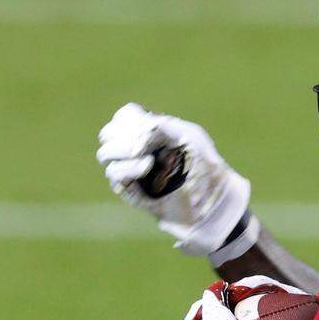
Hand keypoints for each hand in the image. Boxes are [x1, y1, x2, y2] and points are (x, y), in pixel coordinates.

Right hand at [96, 102, 251, 255]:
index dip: (130, 118)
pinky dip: (129, 166)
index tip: (148, 124)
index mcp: (151, 134)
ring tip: (145, 154)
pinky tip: (148, 165)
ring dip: (121, 149)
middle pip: (108, 133)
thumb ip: (163, 125)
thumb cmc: (206, 166)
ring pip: (105, 153)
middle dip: (122, 133)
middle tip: (144, 140)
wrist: (213, 202)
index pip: (124, 117)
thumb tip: (135, 136)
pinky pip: (115, 174)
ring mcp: (131, 171)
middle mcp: (137, 151)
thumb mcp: (190, 137)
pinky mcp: (130, 191)